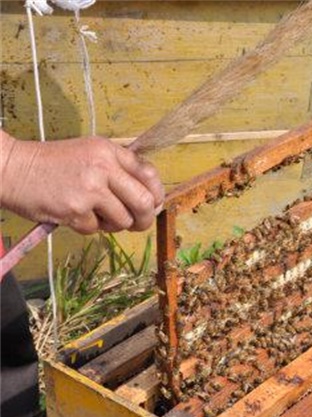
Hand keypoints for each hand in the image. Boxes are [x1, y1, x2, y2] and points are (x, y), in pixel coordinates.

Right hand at [0, 132, 163, 233]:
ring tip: (97, 215)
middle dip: (146, 218)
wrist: (14, 168)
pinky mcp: (75, 211)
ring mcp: (90, 190)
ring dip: (114, 224)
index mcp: (109, 151)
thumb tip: (152, 197)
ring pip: (123, 220)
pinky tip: (75, 214)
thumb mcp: (90, 153)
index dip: (157, 194)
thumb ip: (119, 168)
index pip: (149, 174)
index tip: (154, 204)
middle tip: (138, 223)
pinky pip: (96, 229)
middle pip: (144, 202)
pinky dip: (89, 227)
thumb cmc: (54, 163)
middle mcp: (103, 168)